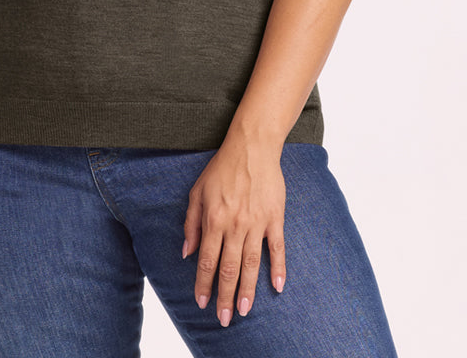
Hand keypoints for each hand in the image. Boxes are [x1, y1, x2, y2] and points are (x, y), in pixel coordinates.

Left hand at [182, 140, 285, 325]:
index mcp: (214, 219)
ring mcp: (257, 223)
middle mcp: (235, 225)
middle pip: (229, 268)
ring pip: (252, 263)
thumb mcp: (197, 192)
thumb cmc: (221, 168)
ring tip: (243, 311)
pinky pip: (278, 248)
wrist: (252, 147)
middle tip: (223, 319)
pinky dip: (279, 267)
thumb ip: (191, 223)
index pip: (207, 260)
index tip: (202, 302)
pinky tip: (277, 286)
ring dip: (248, 289)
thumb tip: (187, 252)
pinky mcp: (275, 218)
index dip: (204, 284)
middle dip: (224, 296)